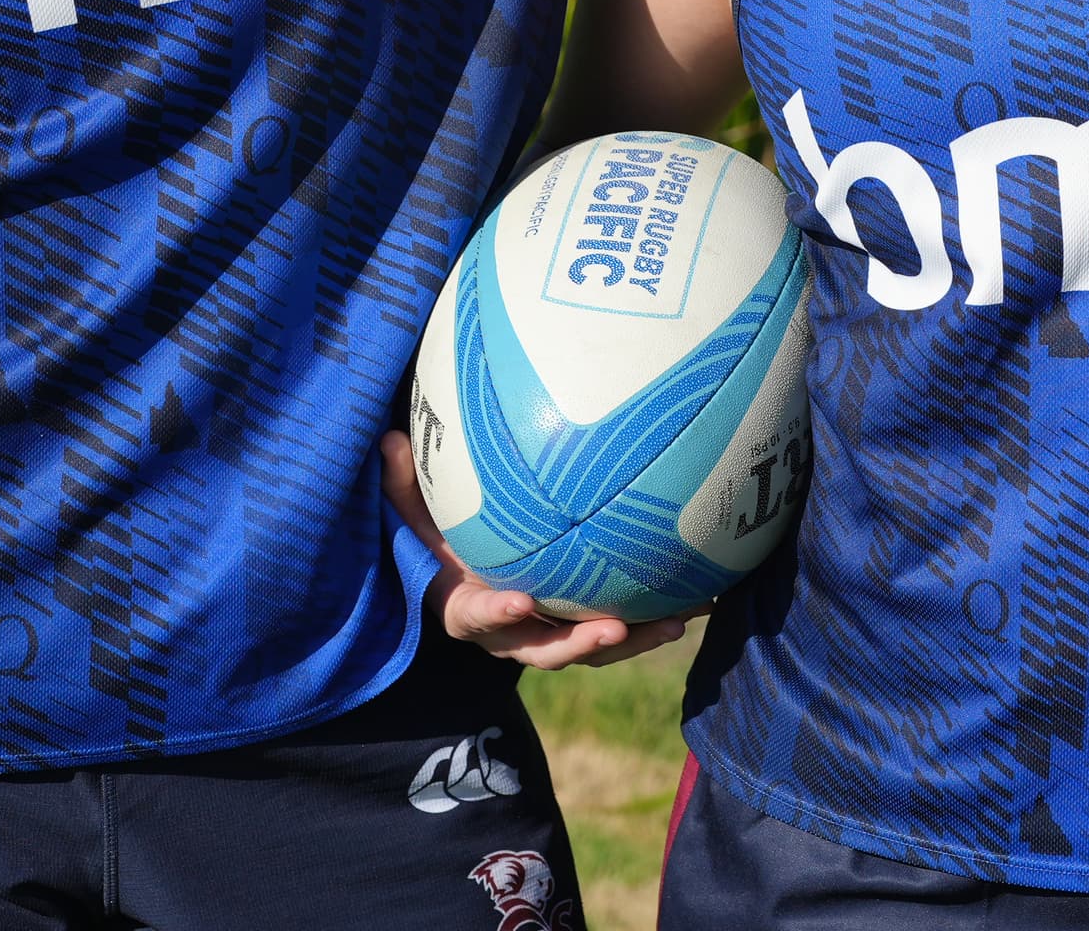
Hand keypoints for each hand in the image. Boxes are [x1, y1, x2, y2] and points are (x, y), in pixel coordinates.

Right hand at [380, 429, 688, 671]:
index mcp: (464, 607)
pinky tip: (702, 597)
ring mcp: (546, 632)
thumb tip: (385, 439)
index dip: (495, 615)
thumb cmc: (436, 538)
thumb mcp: (412, 515)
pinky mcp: (577, 624)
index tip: (518, 601)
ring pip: (589, 647)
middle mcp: (509, 631)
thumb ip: (401, 487)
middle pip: (544, 650)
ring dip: (632, 640)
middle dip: (578, 645)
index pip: (475, 617)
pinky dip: (655, 616)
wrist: (460, 574)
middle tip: (612, 629)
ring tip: (676, 623)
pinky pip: (617, 626)